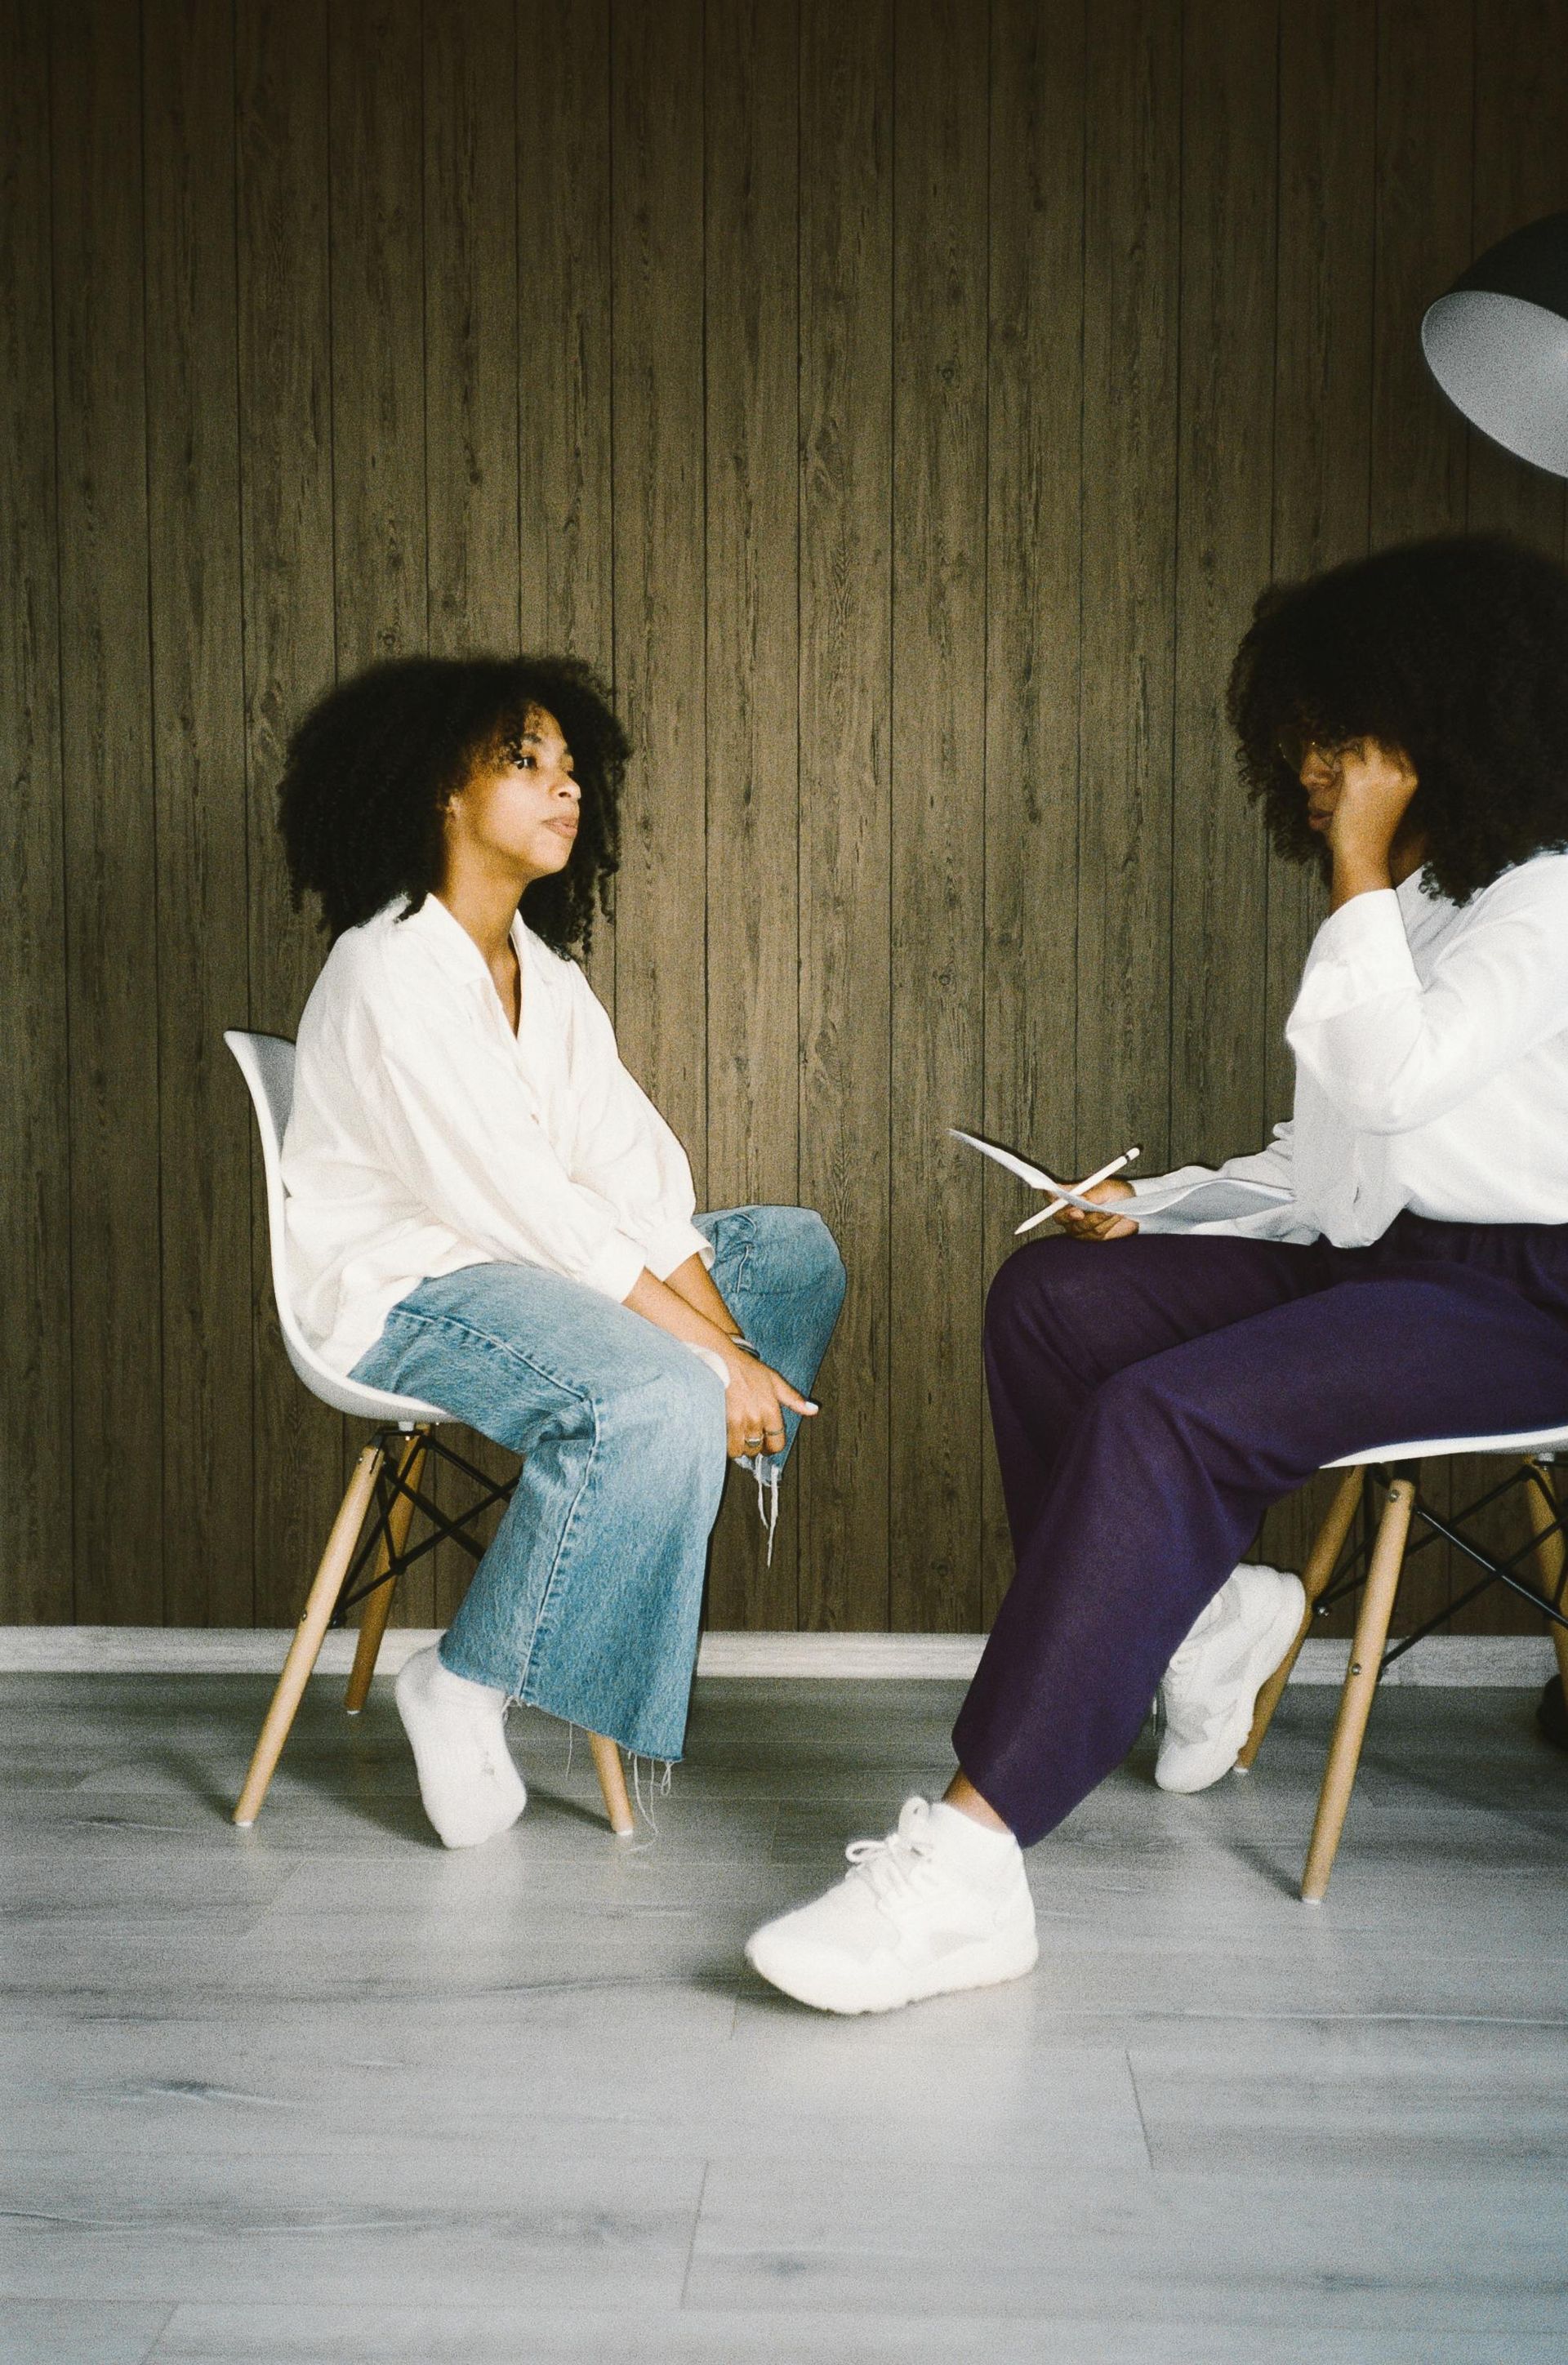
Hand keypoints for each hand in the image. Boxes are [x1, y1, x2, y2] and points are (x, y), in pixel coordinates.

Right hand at [720, 1343, 815, 1462]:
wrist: (721, 1361)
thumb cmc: (747, 1369)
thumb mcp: (775, 1380)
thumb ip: (794, 1399)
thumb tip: (813, 1410)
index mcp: (770, 1410)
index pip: (776, 1443)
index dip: (772, 1447)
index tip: (767, 1444)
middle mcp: (755, 1418)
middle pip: (757, 1449)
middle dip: (755, 1446)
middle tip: (751, 1437)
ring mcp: (736, 1421)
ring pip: (740, 1450)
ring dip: (740, 1447)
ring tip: (738, 1437)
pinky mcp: (720, 1421)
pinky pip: (725, 1445)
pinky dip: (725, 1443)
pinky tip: (726, 1434)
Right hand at [1053, 1176, 1137, 1241]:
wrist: (1133, 1206)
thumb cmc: (1116, 1192)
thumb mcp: (1107, 1189)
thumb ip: (1092, 1195)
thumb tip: (1079, 1198)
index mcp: (1069, 1194)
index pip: (1051, 1195)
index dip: (1050, 1195)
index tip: (1055, 1194)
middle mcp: (1069, 1211)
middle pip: (1059, 1217)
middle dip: (1069, 1215)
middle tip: (1080, 1213)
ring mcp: (1078, 1226)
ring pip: (1080, 1227)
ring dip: (1097, 1218)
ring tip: (1112, 1210)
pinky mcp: (1091, 1236)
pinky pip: (1095, 1233)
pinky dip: (1106, 1224)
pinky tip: (1116, 1216)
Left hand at [1314, 741, 1420, 903]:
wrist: (1364, 851)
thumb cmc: (1375, 831)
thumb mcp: (1394, 802)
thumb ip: (1391, 779)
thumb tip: (1374, 759)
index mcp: (1411, 778)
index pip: (1398, 747)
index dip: (1381, 747)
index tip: (1367, 753)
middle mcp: (1398, 772)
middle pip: (1382, 742)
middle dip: (1365, 745)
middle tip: (1351, 754)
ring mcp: (1378, 772)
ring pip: (1365, 742)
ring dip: (1352, 747)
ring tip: (1343, 759)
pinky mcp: (1356, 776)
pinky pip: (1346, 755)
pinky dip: (1339, 759)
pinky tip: (1336, 770)